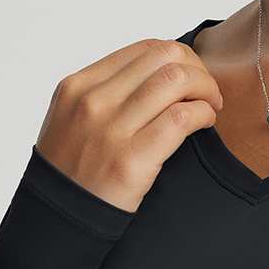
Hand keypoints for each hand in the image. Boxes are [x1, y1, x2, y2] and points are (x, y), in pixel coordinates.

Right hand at [35, 35, 224, 212]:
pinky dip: (203, 114)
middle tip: (207, 92)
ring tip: (210, 106)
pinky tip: (205, 123)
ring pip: (176, 80)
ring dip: (206, 89)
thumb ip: (104, 93)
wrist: (58, 219)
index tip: (190, 77)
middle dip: (198, 69)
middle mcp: (92, 101)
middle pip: (165, 56)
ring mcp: (110, 129)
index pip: (144, 49)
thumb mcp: (71, 119)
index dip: (179, 58)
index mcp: (78, 86)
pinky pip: (181, 118)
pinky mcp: (131, 161)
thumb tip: (154, 74)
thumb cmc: (71, 171)